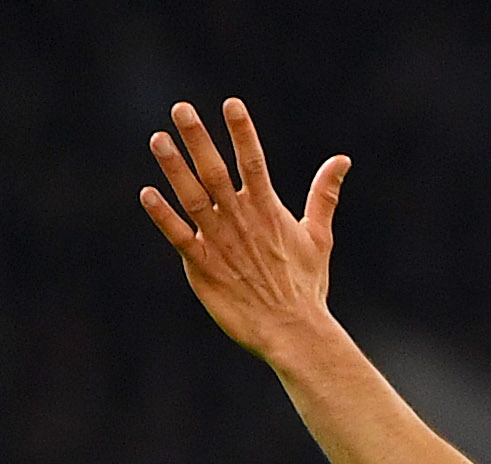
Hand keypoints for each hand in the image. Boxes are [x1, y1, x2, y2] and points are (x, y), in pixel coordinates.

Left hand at [142, 99, 348, 365]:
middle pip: (215, 171)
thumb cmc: (306, 287)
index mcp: (268, 210)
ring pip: (193, 198)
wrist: (293, 333)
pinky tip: (147, 193)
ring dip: (174, 169)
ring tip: (158, 140)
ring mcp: (220, 243)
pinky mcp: (203, 268)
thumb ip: (324, 195)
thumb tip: (342, 160)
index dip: (242, 132)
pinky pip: (178, 237)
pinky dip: (163, 216)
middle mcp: (241, 221)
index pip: (253, 161)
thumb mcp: (319, 237)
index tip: (230, 103)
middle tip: (180, 109)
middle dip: (198, 139)